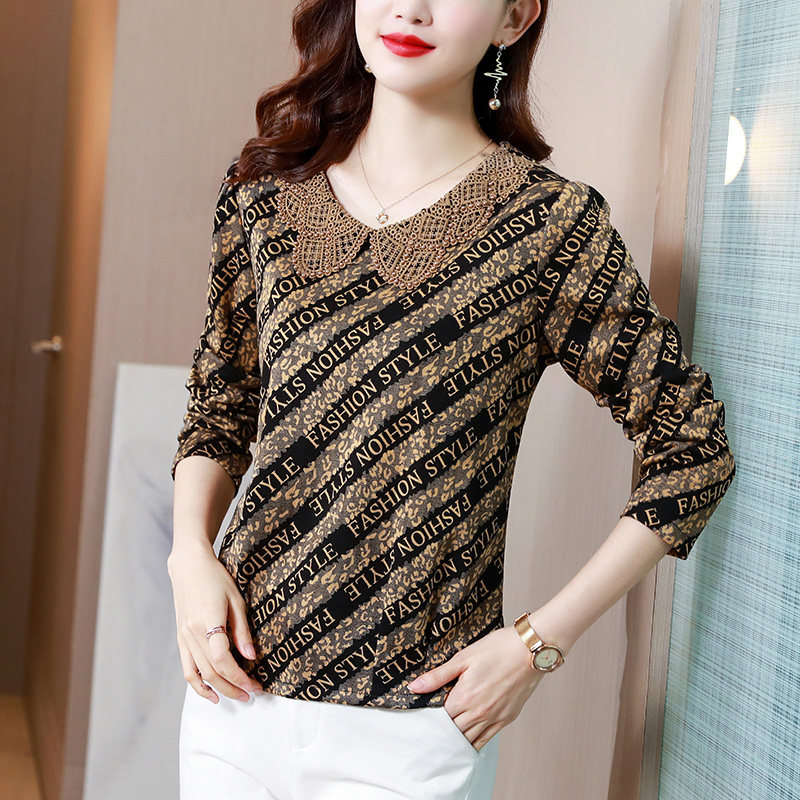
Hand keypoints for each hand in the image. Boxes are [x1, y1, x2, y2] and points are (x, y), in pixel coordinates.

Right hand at [167, 542, 263, 702]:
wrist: (189, 567)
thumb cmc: (216, 579)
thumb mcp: (236, 599)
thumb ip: (242, 630)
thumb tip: (250, 657)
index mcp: (208, 620)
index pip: (222, 659)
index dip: (238, 676)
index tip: (254, 685)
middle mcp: (192, 633)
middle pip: (212, 671)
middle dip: (233, 687)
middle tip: (251, 694)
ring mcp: (184, 638)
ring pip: (199, 674)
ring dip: (218, 690)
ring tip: (237, 697)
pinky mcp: (180, 639)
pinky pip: (187, 669)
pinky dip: (197, 685)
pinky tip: (211, 693)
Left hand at [406, 626, 543, 751]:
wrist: (530, 651)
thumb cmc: (497, 649)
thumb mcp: (463, 658)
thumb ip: (438, 676)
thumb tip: (413, 687)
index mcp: (464, 697)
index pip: (439, 719)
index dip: (429, 720)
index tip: (421, 719)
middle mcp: (478, 713)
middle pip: (452, 733)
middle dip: (440, 733)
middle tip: (429, 733)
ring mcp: (494, 718)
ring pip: (468, 740)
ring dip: (456, 741)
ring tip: (444, 741)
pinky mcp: (506, 719)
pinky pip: (486, 739)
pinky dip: (474, 742)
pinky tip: (467, 741)